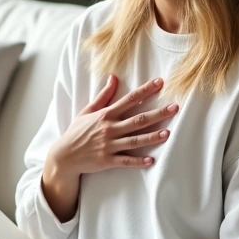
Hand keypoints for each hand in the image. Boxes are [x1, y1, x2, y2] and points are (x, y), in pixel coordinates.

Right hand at [48, 73, 178, 175]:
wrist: (64, 155)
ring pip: (135, 140)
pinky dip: (138, 161)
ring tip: (167, 133)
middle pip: (138, 119)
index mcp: (105, 115)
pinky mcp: (107, 160)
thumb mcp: (87, 110)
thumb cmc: (77, 132)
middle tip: (175, 108)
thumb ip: (103, 95)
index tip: (160, 83)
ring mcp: (109, 145)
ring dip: (152, 137)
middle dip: (158, 113)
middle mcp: (109, 128)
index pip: (129, 99)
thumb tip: (114, 77)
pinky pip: (125, 161)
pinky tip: (151, 161)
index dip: (145, 90)